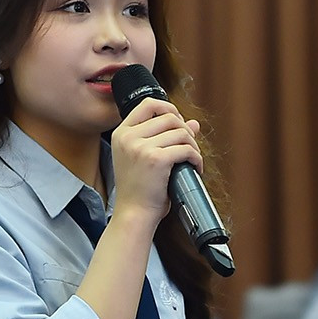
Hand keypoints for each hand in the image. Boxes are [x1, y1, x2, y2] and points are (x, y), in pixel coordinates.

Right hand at [110, 96, 201, 221]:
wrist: (134, 214)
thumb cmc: (138, 190)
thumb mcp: (144, 158)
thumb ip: (164, 137)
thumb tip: (193, 123)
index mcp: (121, 134)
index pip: (148, 104)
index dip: (168, 108)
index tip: (179, 122)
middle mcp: (128, 137)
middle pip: (169, 117)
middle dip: (186, 131)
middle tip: (189, 147)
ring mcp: (141, 147)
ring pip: (181, 132)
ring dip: (193, 146)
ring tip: (192, 159)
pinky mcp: (156, 159)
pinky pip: (186, 149)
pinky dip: (196, 158)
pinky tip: (195, 168)